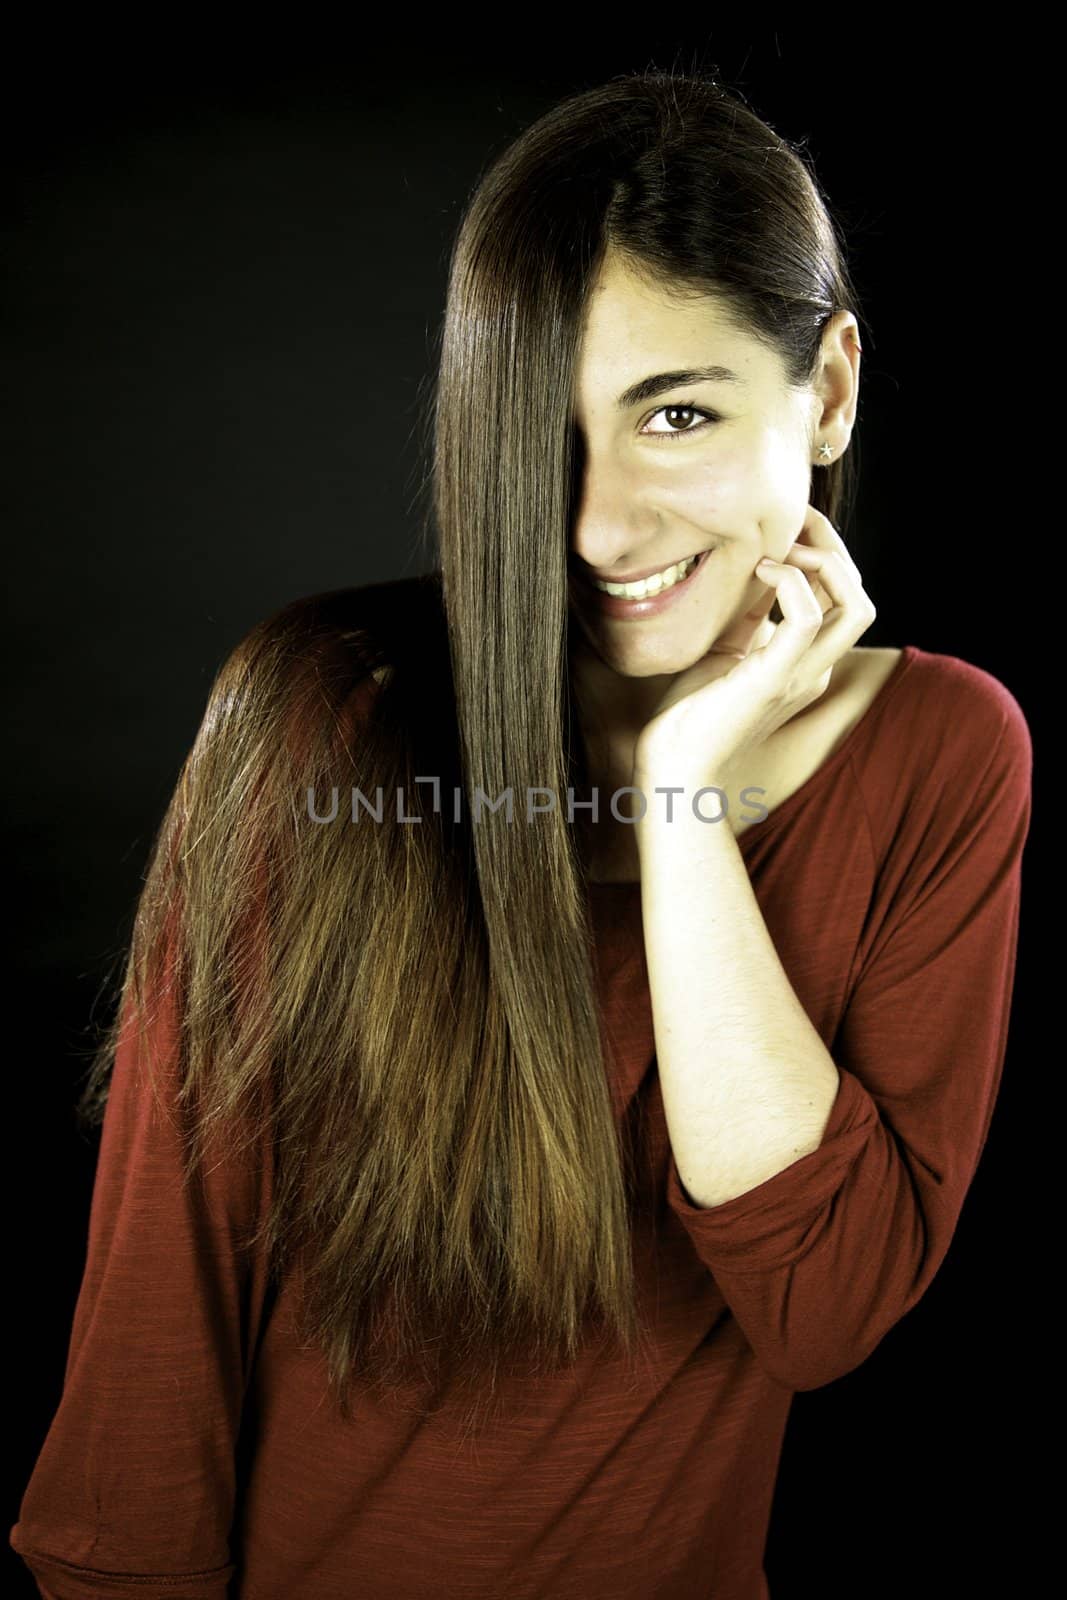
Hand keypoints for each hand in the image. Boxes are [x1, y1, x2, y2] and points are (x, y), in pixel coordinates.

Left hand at [632, 505, 876, 786]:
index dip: (827, 553)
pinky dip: (792, 582)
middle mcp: (816, 670)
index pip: (845, 598)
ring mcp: (801, 676)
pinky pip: (808, 618)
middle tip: (791, 521)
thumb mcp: (728, 645)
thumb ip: (750, 611)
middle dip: (833, 547)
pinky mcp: (774, 679)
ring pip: (857, 605)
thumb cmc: (692, 711)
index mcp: (808, 664)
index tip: (790, 525)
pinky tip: (761, 570)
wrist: (673, 765)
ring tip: (780, 548)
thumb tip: (758, 560)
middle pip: (860, 595)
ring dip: (825, 561)